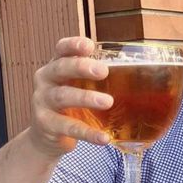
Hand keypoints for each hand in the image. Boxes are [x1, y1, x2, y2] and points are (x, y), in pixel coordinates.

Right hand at [29, 36, 112, 157]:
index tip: (89, 46)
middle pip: (60, 69)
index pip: (61, 49)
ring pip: (62, 96)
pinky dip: (88, 133)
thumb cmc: (70, 104)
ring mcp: (43, 102)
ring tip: (108, 102)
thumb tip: (140, 74)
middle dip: (81, 67)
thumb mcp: (78, 86)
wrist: (46, 135)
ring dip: (86, 98)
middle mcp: (46, 80)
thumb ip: (96, 78)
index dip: (73, 45)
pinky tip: (104, 138)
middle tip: (103, 71)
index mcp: (56, 66)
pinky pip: (68, 127)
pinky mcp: (46, 124)